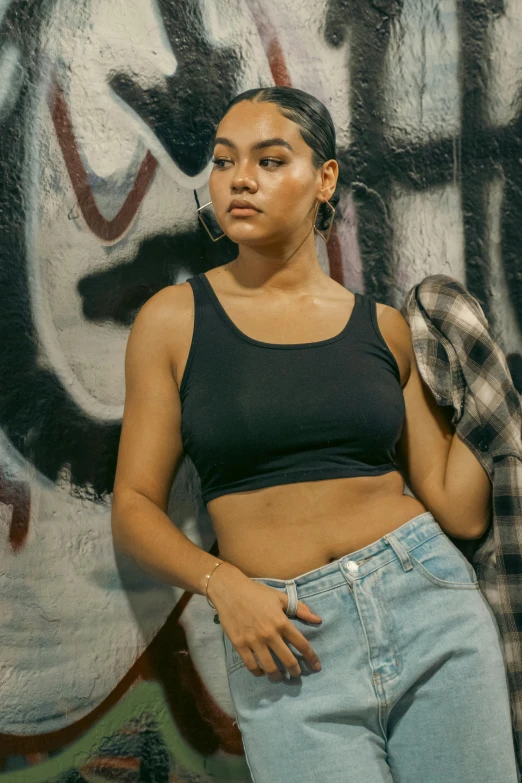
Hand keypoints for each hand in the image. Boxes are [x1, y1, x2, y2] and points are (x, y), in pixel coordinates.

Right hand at [208, 563, 322, 680]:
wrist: (230, 591)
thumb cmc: (257, 593)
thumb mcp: (280, 598)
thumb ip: (300, 609)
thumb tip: (318, 620)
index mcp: (282, 622)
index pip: (301, 644)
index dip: (311, 657)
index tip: (316, 666)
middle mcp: (270, 634)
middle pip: (287, 660)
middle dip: (294, 671)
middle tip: (296, 675)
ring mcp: (254, 641)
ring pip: (269, 667)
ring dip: (276, 676)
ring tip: (278, 677)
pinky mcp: (240, 645)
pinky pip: (251, 665)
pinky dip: (258, 672)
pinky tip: (261, 672)